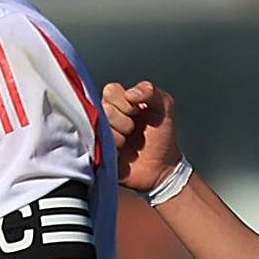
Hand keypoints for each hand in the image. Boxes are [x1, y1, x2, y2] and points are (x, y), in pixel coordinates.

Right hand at [100, 80, 182, 194]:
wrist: (160, 168)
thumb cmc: (162, 138)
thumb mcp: (164, 107)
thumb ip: (151, 91)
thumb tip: (129, 93)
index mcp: (121, 102)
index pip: (111, 90)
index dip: (124, 101)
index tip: (137, 112)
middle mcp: (106, 116)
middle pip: (104, 108)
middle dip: (124, 121)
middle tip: (133, 131)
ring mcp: (99, 133)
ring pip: (98, 125)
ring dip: (118, 136)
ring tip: (127, 143)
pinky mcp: (94, 151)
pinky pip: (94, 143)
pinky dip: (110, 148)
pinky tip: (119, 152)